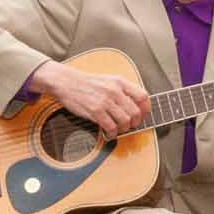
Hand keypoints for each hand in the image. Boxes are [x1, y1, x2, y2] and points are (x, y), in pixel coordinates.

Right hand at [30, 59, 150, 138]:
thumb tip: (136, 105)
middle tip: (129, 125)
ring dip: (123, 129)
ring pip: (125, 121)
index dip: (146, 109)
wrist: (67, 82)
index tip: (143, 115)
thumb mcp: (109, 80)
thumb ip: (123, 90)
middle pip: (135, 112)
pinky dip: (112, 134)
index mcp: (120, 82)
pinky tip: (109, 133)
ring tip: (118, 129)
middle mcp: (115, 91)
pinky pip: (110, 127)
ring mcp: (105, 101)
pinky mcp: (95, 111)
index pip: (143, 96)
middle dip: (135, 123)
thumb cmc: (87, 83)